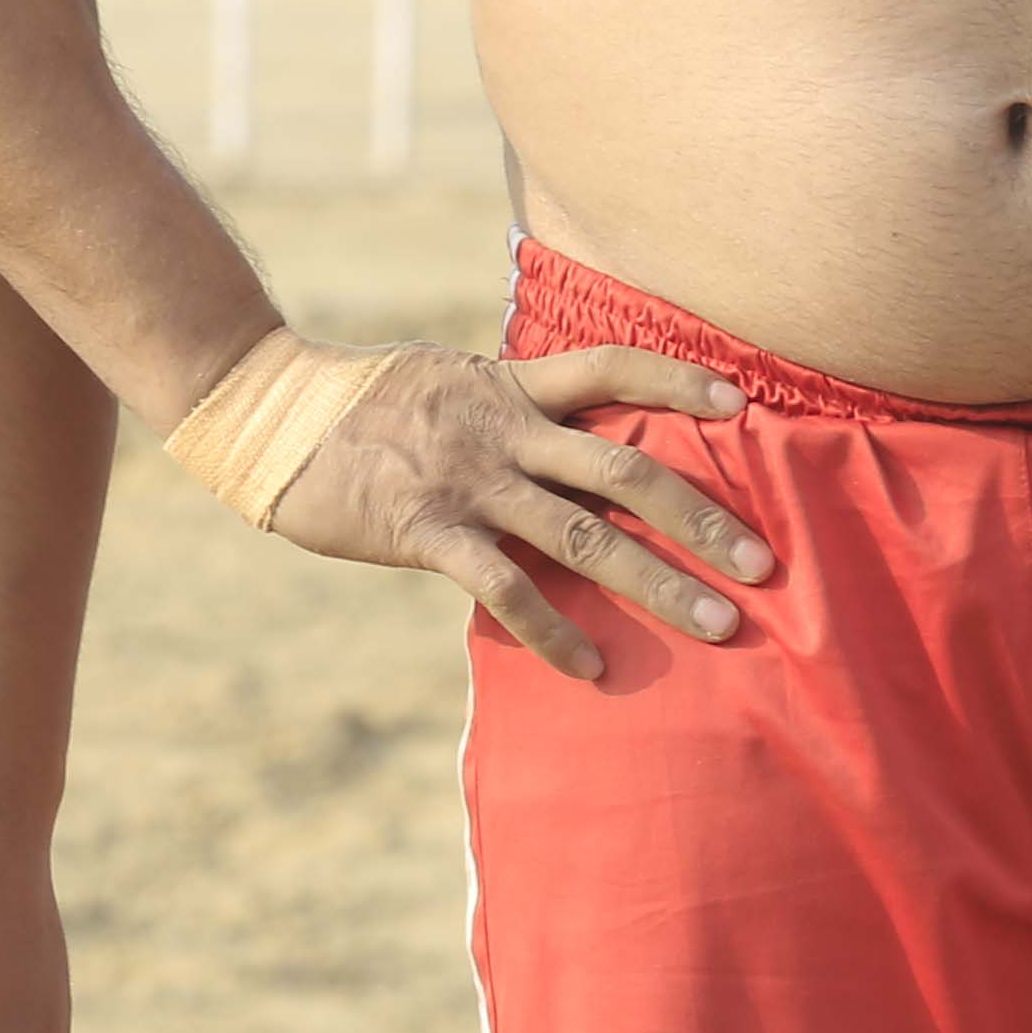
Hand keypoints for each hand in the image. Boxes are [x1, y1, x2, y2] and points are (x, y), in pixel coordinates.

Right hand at [254, 341, 772, 682]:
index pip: (612, 366)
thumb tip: (565, 430)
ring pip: (583, 534)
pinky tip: (592, 666)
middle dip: (701, 517)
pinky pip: (506, 586)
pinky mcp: (427, 528)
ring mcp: (469, 480)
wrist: (268, 412)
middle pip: (624, 468)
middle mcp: (502, 427)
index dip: (679, 382)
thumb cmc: (361, 402)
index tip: (743, 406)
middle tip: (763, 564)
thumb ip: (508, 403)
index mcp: (509, 384)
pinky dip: (555, 629)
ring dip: (657, 582)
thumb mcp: (445, 379)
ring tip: (717, 624)